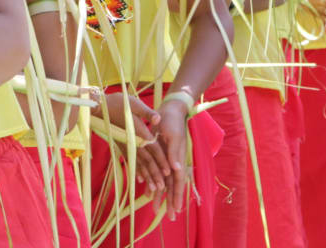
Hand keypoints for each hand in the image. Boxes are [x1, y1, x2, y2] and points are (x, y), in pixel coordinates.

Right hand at [95, 93, 166, 194]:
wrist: (98, 107)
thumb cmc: (117, 103)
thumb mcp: (134, 103)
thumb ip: (147, 112)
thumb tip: (159, 118)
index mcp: (138, 131)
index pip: (152, 148)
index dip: (161, 160)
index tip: (168, 171)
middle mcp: (132, 141)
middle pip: (146, 160)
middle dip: (155, 174)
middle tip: (162, 187)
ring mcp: (126, 145)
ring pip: (138, 163)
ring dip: (147, 176)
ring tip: (153, 189)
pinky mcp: (121, 146)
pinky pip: (130, 160)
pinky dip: (136, 170)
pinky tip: (139, 179)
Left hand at [155, 98, 190, 219]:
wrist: (169, 109)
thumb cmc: (172, 120)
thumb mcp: (173, 135)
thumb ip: (175, 153)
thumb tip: (177, 170)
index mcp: (177, 159)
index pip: (178, 181)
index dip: (177, 196)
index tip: (177, 209)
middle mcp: (173, 162)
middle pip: (171, 185)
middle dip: (170, 201)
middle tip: (170, 217)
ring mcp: (166, 159)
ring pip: (163, 181)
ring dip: (160, 195)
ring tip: (156, 209)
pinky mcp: (159, 154)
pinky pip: (156, 172)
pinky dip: (152, 182)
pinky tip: (148, 191)